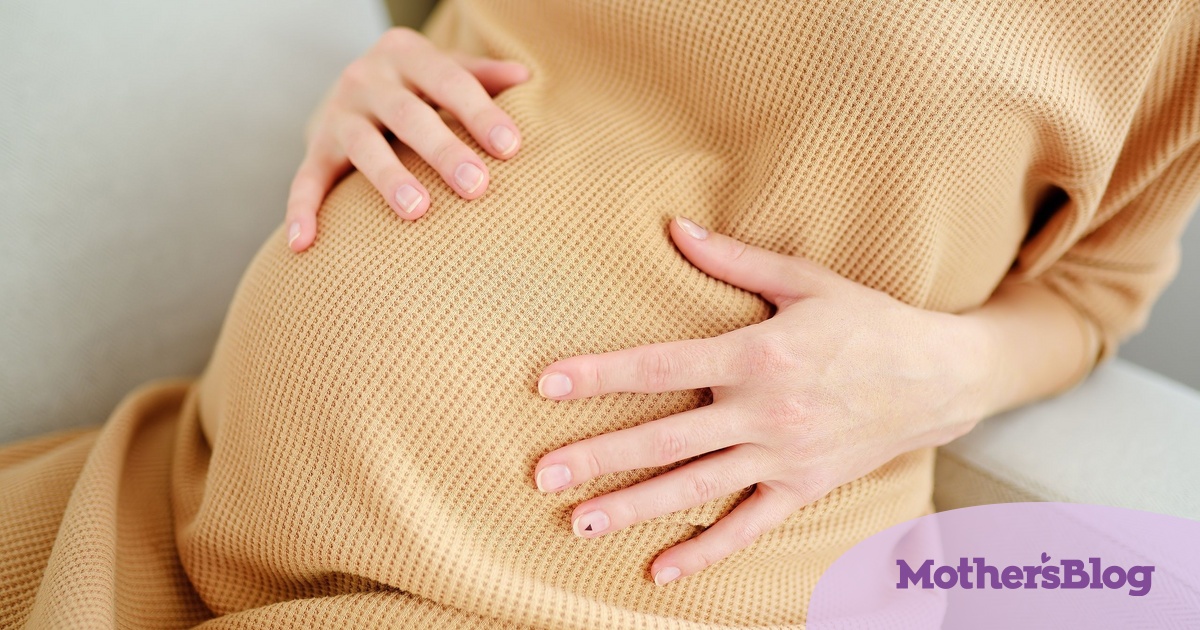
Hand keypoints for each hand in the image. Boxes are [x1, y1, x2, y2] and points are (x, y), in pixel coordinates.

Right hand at [286, 27, 530, 251]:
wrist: (356, 86)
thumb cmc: (421, 85)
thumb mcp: (447, 69)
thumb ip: (483, 76)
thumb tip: (525, 77)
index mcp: (407, 55)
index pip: (449, 80)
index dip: (479, 113)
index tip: (510, 147)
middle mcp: (368, 79)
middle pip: (408, 114)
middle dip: (442, 149)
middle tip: (475, 185)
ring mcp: (338, 113)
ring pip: (363, 146)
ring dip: (389, 178)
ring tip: (417, 211)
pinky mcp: (315, 147)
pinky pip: (306, 180)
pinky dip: (302, 210)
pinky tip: (305, 244)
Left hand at [531, 216, 994, 584]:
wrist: (941, 376)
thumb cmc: (868, 321)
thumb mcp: (805, 281)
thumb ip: (733, 261)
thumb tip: (674, 227)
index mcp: (755, 355)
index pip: (661, 366)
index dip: (601, 374)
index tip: (548, 383)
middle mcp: (762, 412)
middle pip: (664, 438)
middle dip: (598, 456)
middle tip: (542, 474)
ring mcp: (782, 457)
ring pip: (695, 487)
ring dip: (634, 507)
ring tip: (578, 524)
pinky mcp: (803, 488)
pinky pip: (748, 526)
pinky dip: (705, 551)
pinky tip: (661, 570)